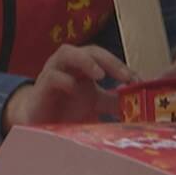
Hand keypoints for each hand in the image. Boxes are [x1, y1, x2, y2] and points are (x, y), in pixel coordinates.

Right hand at [1, 45, 137, 133]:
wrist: (37, 124)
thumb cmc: (66, 109)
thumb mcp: (95, 104)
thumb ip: (114, 101)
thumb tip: (138, 102)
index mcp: (83, 65)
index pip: (104, 57)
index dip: (120, 66)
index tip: (137, 81)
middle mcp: (68, 64)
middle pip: (90, 50)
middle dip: (109, 61)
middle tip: (125, 77)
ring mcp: (53, 72)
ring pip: (67, 53)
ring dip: (86, 61)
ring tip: (100, 75)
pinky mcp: (41, 87)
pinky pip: (52, 76)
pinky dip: (65, 80)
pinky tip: (75, 89)